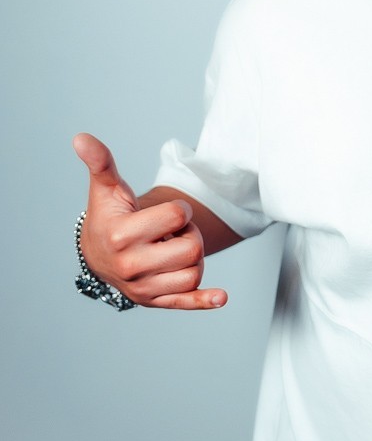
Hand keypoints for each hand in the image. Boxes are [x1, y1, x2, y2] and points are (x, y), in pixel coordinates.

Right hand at [73, 133, 227, 309]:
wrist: (99, 255)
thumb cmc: (108, 216)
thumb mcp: (106, 189)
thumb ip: (101, 163)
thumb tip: (81, 138)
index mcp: (120, 236)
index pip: (178, 215)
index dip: (180, 210)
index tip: (167, 214)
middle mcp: (131, 266)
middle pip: (192, 247)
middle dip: (190, 233)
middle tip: (172, 232)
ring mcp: (143, 287)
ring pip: (194, 272)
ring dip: (194, 257)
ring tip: (173, 249)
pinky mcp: (154, 301)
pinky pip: (185, 302)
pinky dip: (204, 300)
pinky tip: (221, 298)